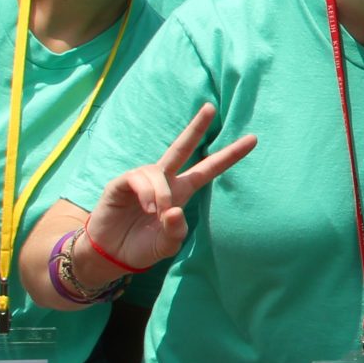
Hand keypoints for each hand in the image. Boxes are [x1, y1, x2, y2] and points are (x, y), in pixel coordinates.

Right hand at [82, 104, 257, 272]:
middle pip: (182, 147)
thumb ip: (175, 232)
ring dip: (161, 193)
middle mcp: (164, 181)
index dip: (229, 156)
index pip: (208, 169)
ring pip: (159, 171)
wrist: (110, 254)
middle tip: (210, 108)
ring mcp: (142, 180)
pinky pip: (138, 178)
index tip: (253, 140)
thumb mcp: (166, 245)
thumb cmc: (142, 247)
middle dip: (196, 127)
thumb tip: (174, 210)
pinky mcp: (121, 183)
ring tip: (156, 213)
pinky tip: (147, 207)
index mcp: (181, 192)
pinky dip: (147, 193)